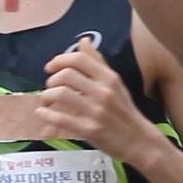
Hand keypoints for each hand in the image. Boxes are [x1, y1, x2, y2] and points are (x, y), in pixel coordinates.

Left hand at [34, 39, 147, 160]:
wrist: (139, 141)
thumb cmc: (125, 112)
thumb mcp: (116, 84)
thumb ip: (98, 63)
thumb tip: (84, 40)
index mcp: (109, 78)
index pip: (79, 59)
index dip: (59, 60)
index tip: (50, 67)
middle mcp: (103, 92)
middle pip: (66, 75)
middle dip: (51, 80)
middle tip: (50, 87)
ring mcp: (96, 111)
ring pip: (60, 94)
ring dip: (46, 96)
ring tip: (46, 100)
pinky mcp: (89, 130)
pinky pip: (60, 118)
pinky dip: (46, 114)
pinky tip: (42, 114)